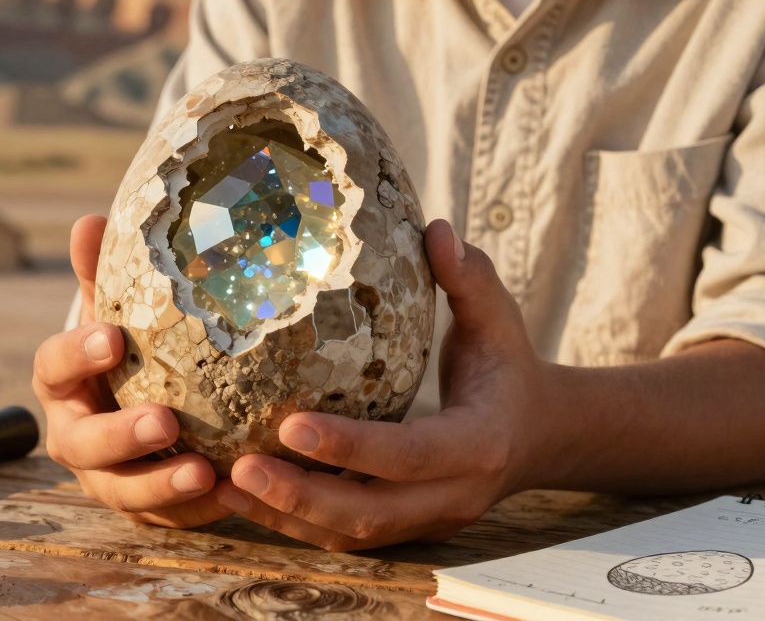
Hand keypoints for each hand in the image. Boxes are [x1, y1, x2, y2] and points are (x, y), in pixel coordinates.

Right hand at [32, 215, 232, 526]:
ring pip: (122, 492)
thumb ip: (104, 270)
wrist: (143, 395)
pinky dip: (198, 511)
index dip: (77, 354)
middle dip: (120, 438)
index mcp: (61, 380)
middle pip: (82, 445)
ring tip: (203, 472)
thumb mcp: (117, 307)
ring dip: (160, 487)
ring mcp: (107, 477)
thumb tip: (91, 220)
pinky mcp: (144, 507)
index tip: (111, 338)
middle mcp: (75, 434)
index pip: (53, 366)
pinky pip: (167, 518)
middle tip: (164, 422)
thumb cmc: (130, 343)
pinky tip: (233, 493)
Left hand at [216, 220, 551, 549]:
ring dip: (286, 517)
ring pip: (351, 535)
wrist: (541, 436)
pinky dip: (294, 523)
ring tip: (224, 487)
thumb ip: (468, 278)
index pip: (409, 454)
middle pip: (370, 514)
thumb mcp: (498, 320)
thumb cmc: (508, 367)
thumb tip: (436, 228)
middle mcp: (453, 495)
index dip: (349, 446)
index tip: (289, 424)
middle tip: (238, 469)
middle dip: (300, 497)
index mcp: (477, 444)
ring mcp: (429, 521)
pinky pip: (346, 537)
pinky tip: (244, 498)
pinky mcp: (407, 529)